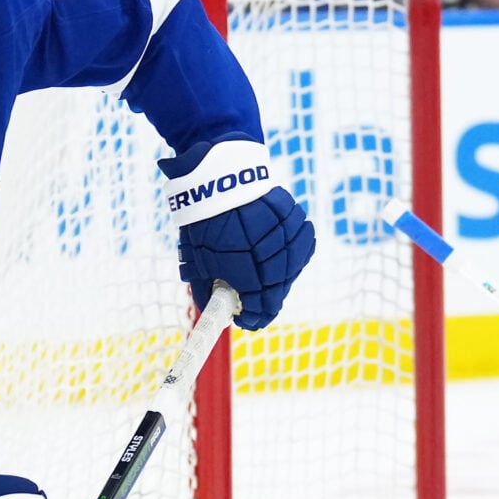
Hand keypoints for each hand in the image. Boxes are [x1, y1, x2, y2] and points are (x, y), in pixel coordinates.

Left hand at [176, 184, 315, 330]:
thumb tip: (213, 310)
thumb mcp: (198, 261)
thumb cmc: (205, 223)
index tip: (246, 320)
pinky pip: (300, 245)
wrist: (218, 179)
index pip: (263, 309)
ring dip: (278, 276)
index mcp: (251, 274)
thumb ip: (206, 290)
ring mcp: (289, 239)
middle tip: (251, 299)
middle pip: (278, 292)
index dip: (254, 318)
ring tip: (260, 272)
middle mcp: (275, 259)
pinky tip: (276, 253)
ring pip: (291, 270)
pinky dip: (290, 253)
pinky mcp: (296, 220)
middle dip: (264, 298)